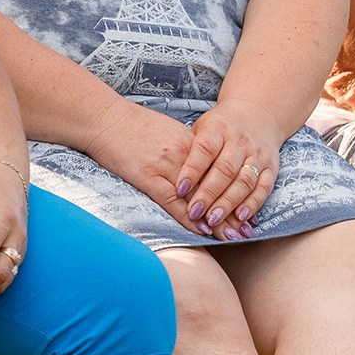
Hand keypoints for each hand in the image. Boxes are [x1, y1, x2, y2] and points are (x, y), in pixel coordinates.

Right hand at [91, 103, 271, 240]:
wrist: (105, 118)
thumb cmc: (133, 126)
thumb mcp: (168, 134)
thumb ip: (187, 152)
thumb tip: (200, 170)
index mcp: (192, 144)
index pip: (221, 174)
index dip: (236, 194)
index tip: (248, 211)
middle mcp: (186, 155)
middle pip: (216, 186)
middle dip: (233, 210)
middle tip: (248, 230)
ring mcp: (168, 166)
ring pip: (200, 196)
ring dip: (218, 219)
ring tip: (233, 236)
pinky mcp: (149, 176)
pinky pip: (173, 201)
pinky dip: (189, 217)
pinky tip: (202, 230)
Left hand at [167, 102, 281, 238]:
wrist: (258, 114)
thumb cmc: (221, 127)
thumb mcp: (202, 129)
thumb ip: (190, 152)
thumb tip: (175, 182)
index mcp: (218, 129)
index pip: (204, 150)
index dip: (192, 171)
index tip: (179, 190)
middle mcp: (240, 142)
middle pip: (225, 169)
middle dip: (209, 194)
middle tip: (194, 213)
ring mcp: (257, 155)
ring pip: (244, 181)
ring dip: (229, 203)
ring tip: (213, 220)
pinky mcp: (271, 167)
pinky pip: (263, 187)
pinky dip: (253, 204)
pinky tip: (240, 217)